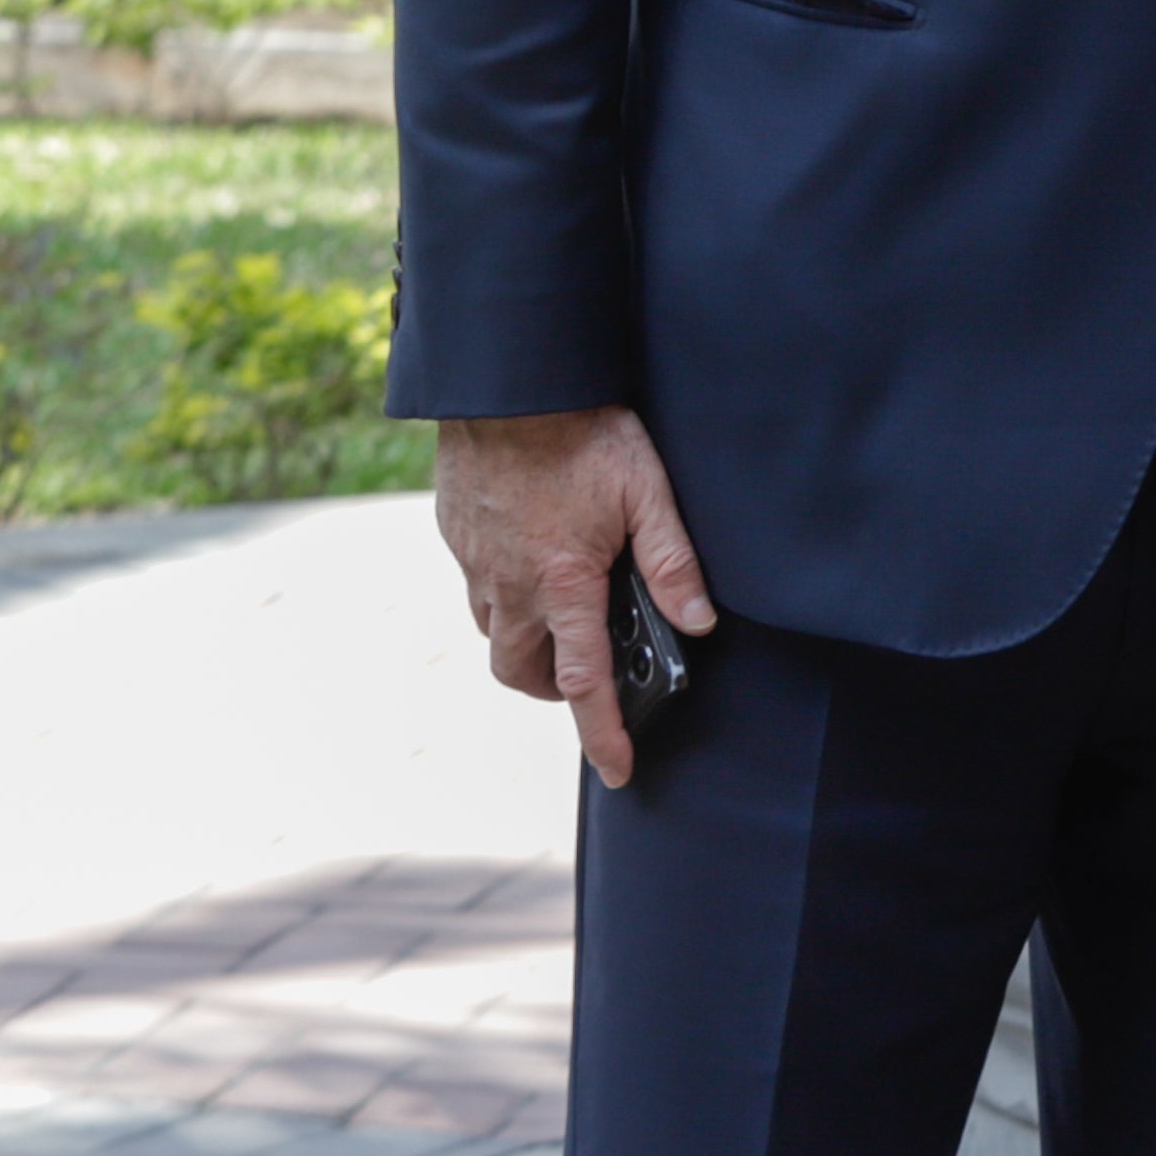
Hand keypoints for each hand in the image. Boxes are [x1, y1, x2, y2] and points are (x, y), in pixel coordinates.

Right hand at [431, 408, 711, 791]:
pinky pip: (477, 589)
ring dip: (527, 643)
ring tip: (566, 620)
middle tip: (589, 676)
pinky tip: (535, 564)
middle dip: (554, 689)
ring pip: (494, 634)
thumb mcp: (649, 493)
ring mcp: (475, 564)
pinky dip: (505, 597)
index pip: (583, 681)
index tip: (619, 769)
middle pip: (522, 672)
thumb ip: (674, 561)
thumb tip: (699, 621)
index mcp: (562, 584)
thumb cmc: (584, 434)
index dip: (602, 732)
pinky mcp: (456, 538)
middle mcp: (509, 586)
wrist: (507, 386)